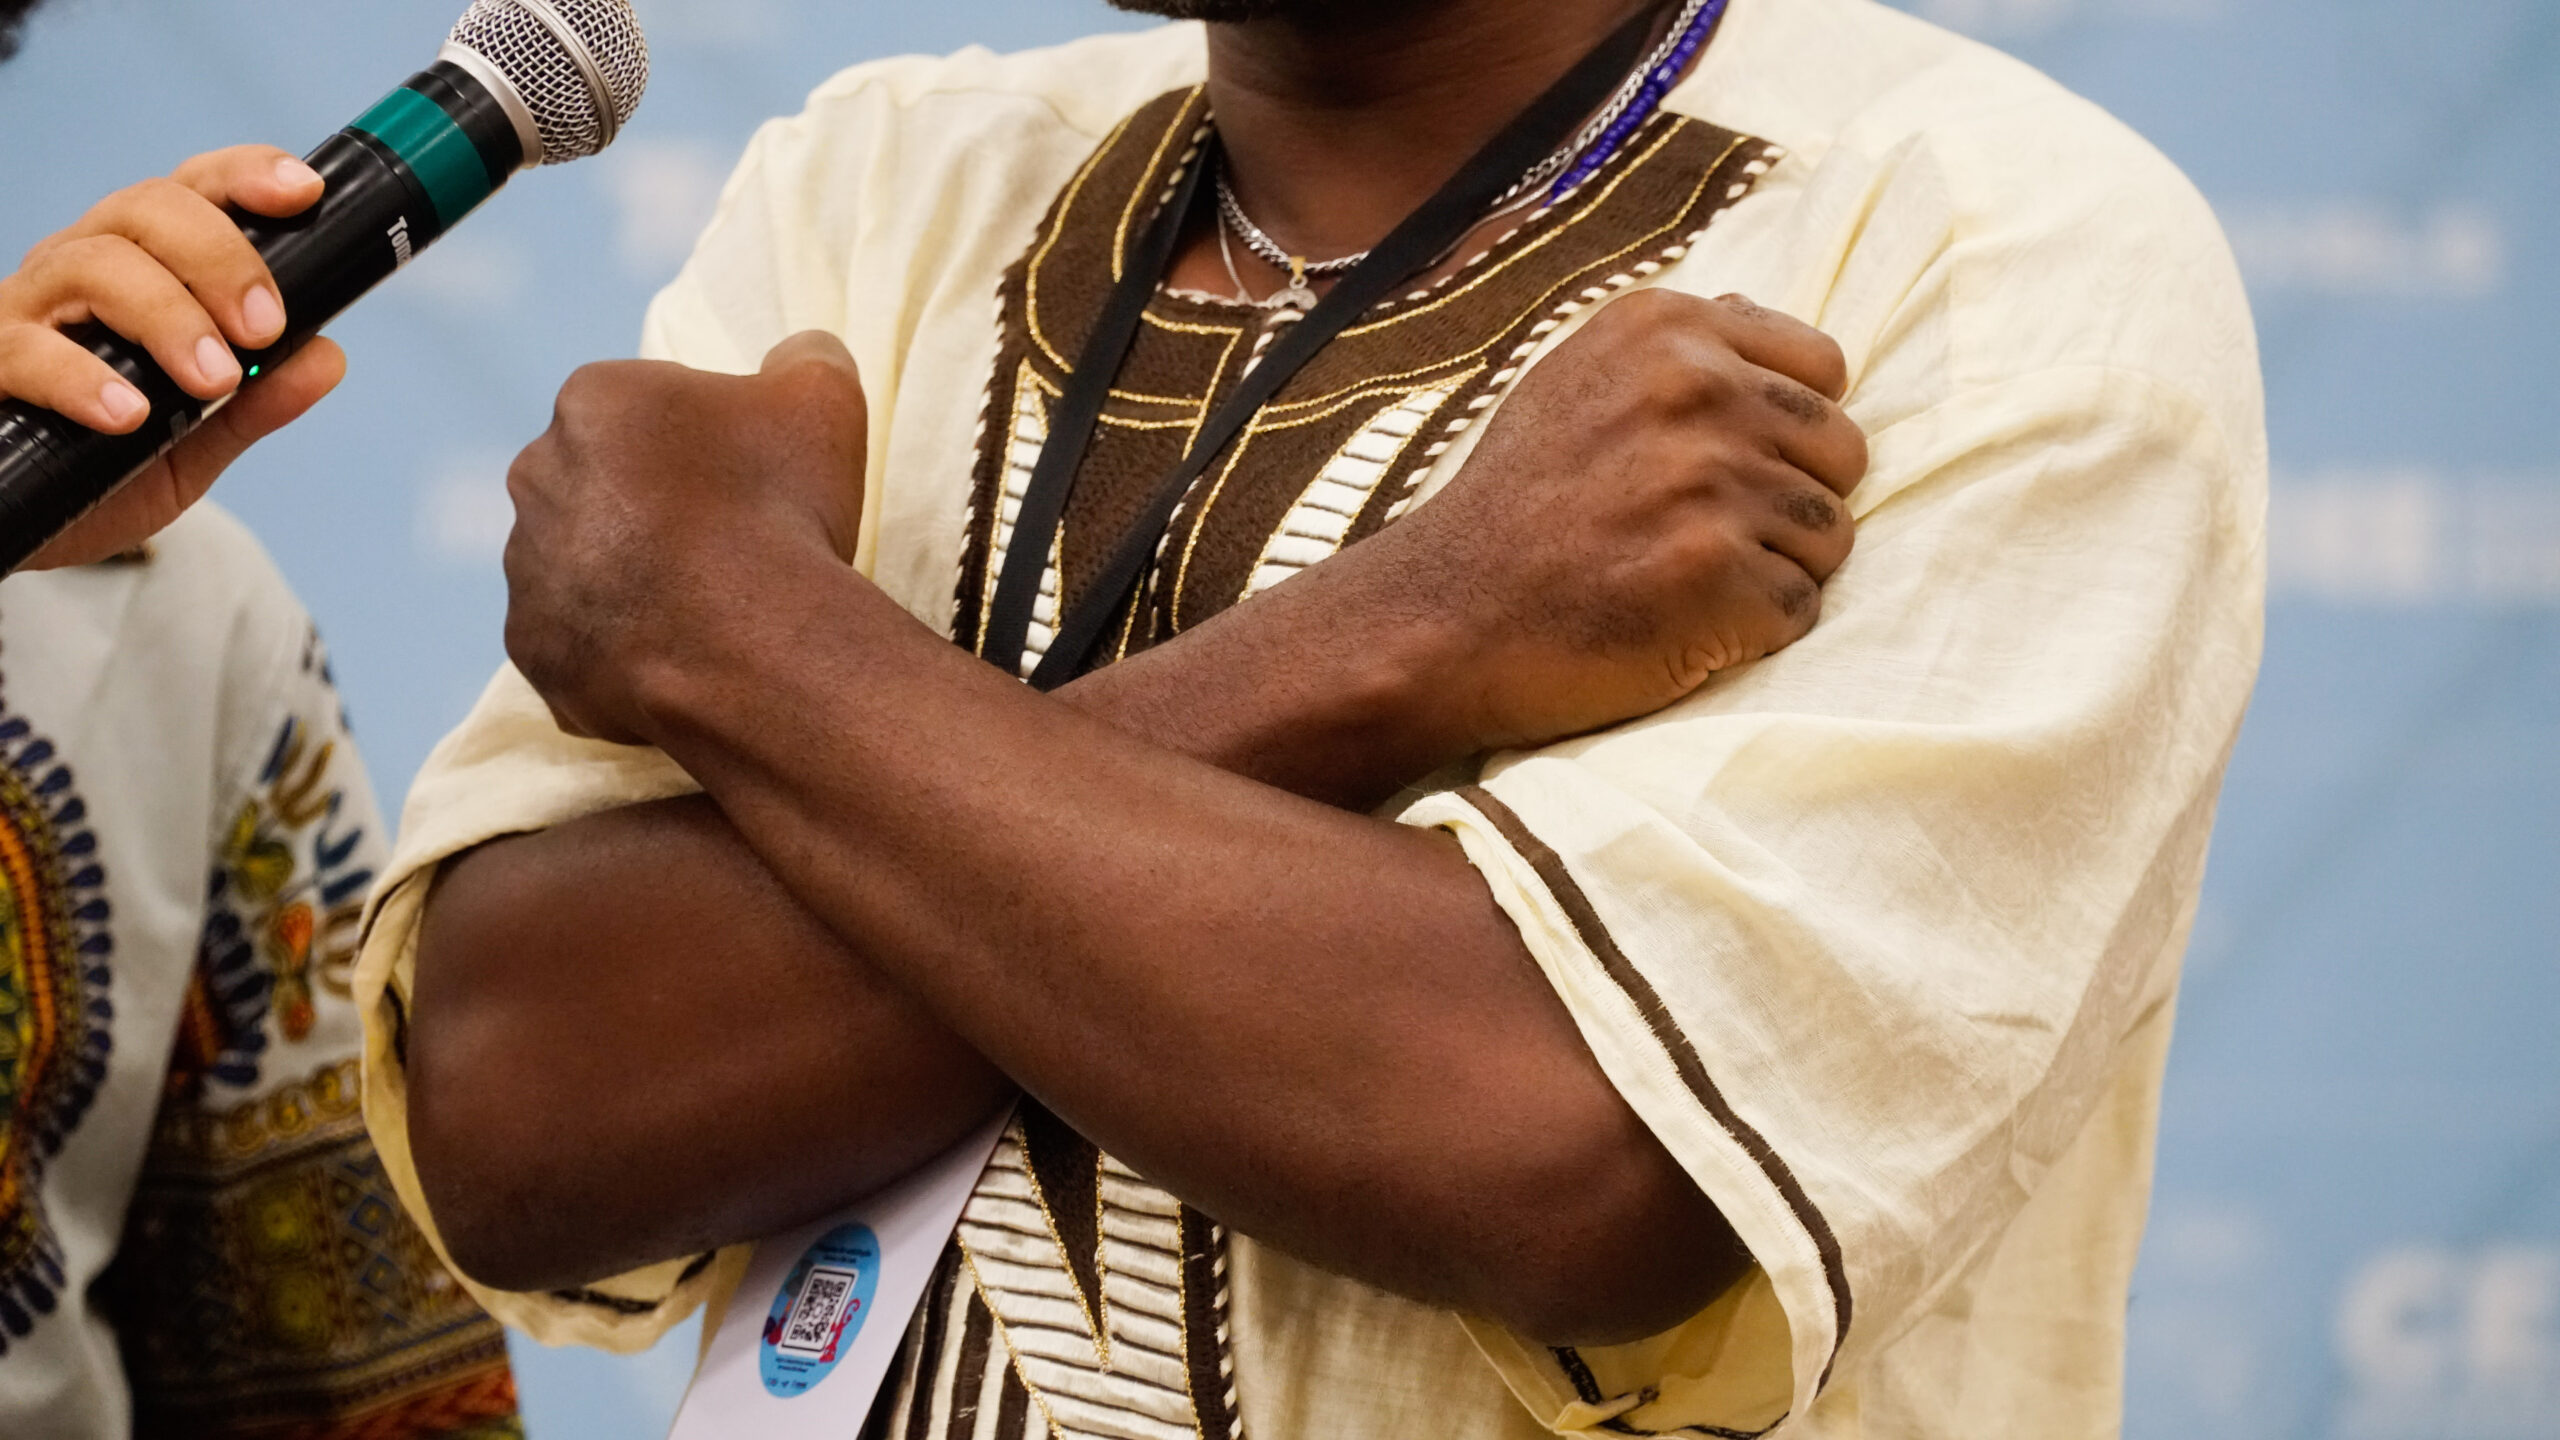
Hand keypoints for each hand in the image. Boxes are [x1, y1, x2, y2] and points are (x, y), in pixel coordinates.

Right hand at [2, 146, 346, 569]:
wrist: (24, 529)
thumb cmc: (108, 467)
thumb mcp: (196, 441)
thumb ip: (256, 402)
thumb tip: (327, 357)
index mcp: (138, 270)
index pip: (189, 193)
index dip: (244, 177)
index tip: (304, 192)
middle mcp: (78, 271)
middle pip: (145, 209)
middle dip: (219, 259)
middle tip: (262, 330)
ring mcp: (25, 311)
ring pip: (92, 265)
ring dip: (168, 317)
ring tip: (213, 378)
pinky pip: (27, 350)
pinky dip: (85, 378)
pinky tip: (129, 413)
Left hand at [503, 330, 869, 745]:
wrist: (753, 647)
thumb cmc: (782, 510)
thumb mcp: (824, 398)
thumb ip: (804, 358)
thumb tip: (796, 353)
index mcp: (593, 400)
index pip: (649, 409)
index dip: (705, 444)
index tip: (748, 482)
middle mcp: (537, 475)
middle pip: (602, 483)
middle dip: (650, 507)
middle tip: (728, 543)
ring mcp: (526, 568)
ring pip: (582, 563)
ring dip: (628, 576)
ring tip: (705, 607)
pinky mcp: (533, 646)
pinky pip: (577, 640)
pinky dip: (617, 646)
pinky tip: (678, 654)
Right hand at [1326, 288, 1867, 754]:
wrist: (1439, 619)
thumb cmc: (1513, 510)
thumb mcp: (1575, 381)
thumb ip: (1676, 354)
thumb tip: (1767, 335)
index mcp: (1667, 329)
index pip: (1823, 371)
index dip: (1786, 433)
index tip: (1723, 472)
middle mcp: (1696, 388)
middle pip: (1841, 452)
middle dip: (1789, 504)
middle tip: (1699, 540)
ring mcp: (1710, 481)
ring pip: (1831, 536)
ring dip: (1773, 571)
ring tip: (1682, 583)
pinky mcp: (1717, 574)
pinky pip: (1799, 608)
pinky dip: (1750, 633)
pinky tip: (1676, 625)